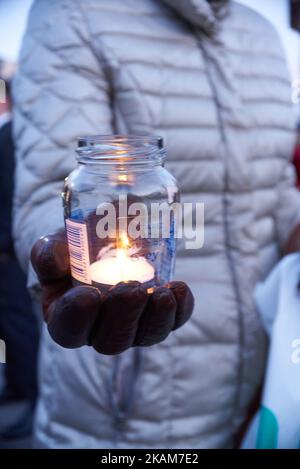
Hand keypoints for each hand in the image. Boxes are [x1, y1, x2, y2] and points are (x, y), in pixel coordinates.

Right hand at [31, 229, 193, 354]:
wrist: (109, 234)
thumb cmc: (79, 243)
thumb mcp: (59, 242)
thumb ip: (50, 251)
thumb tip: (55, 262)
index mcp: (66, 316)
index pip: (68, 330)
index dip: (77, 318)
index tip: (89, 293)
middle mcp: (100, 328)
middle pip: (111, 341)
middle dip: (123, 317)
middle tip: (131, 288)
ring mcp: (133, 325)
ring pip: (145, 337)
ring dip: (156, 318)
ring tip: (163, 293)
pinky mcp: (159, 315)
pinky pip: (173, 322)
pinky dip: (180, 309)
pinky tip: (179, 289)